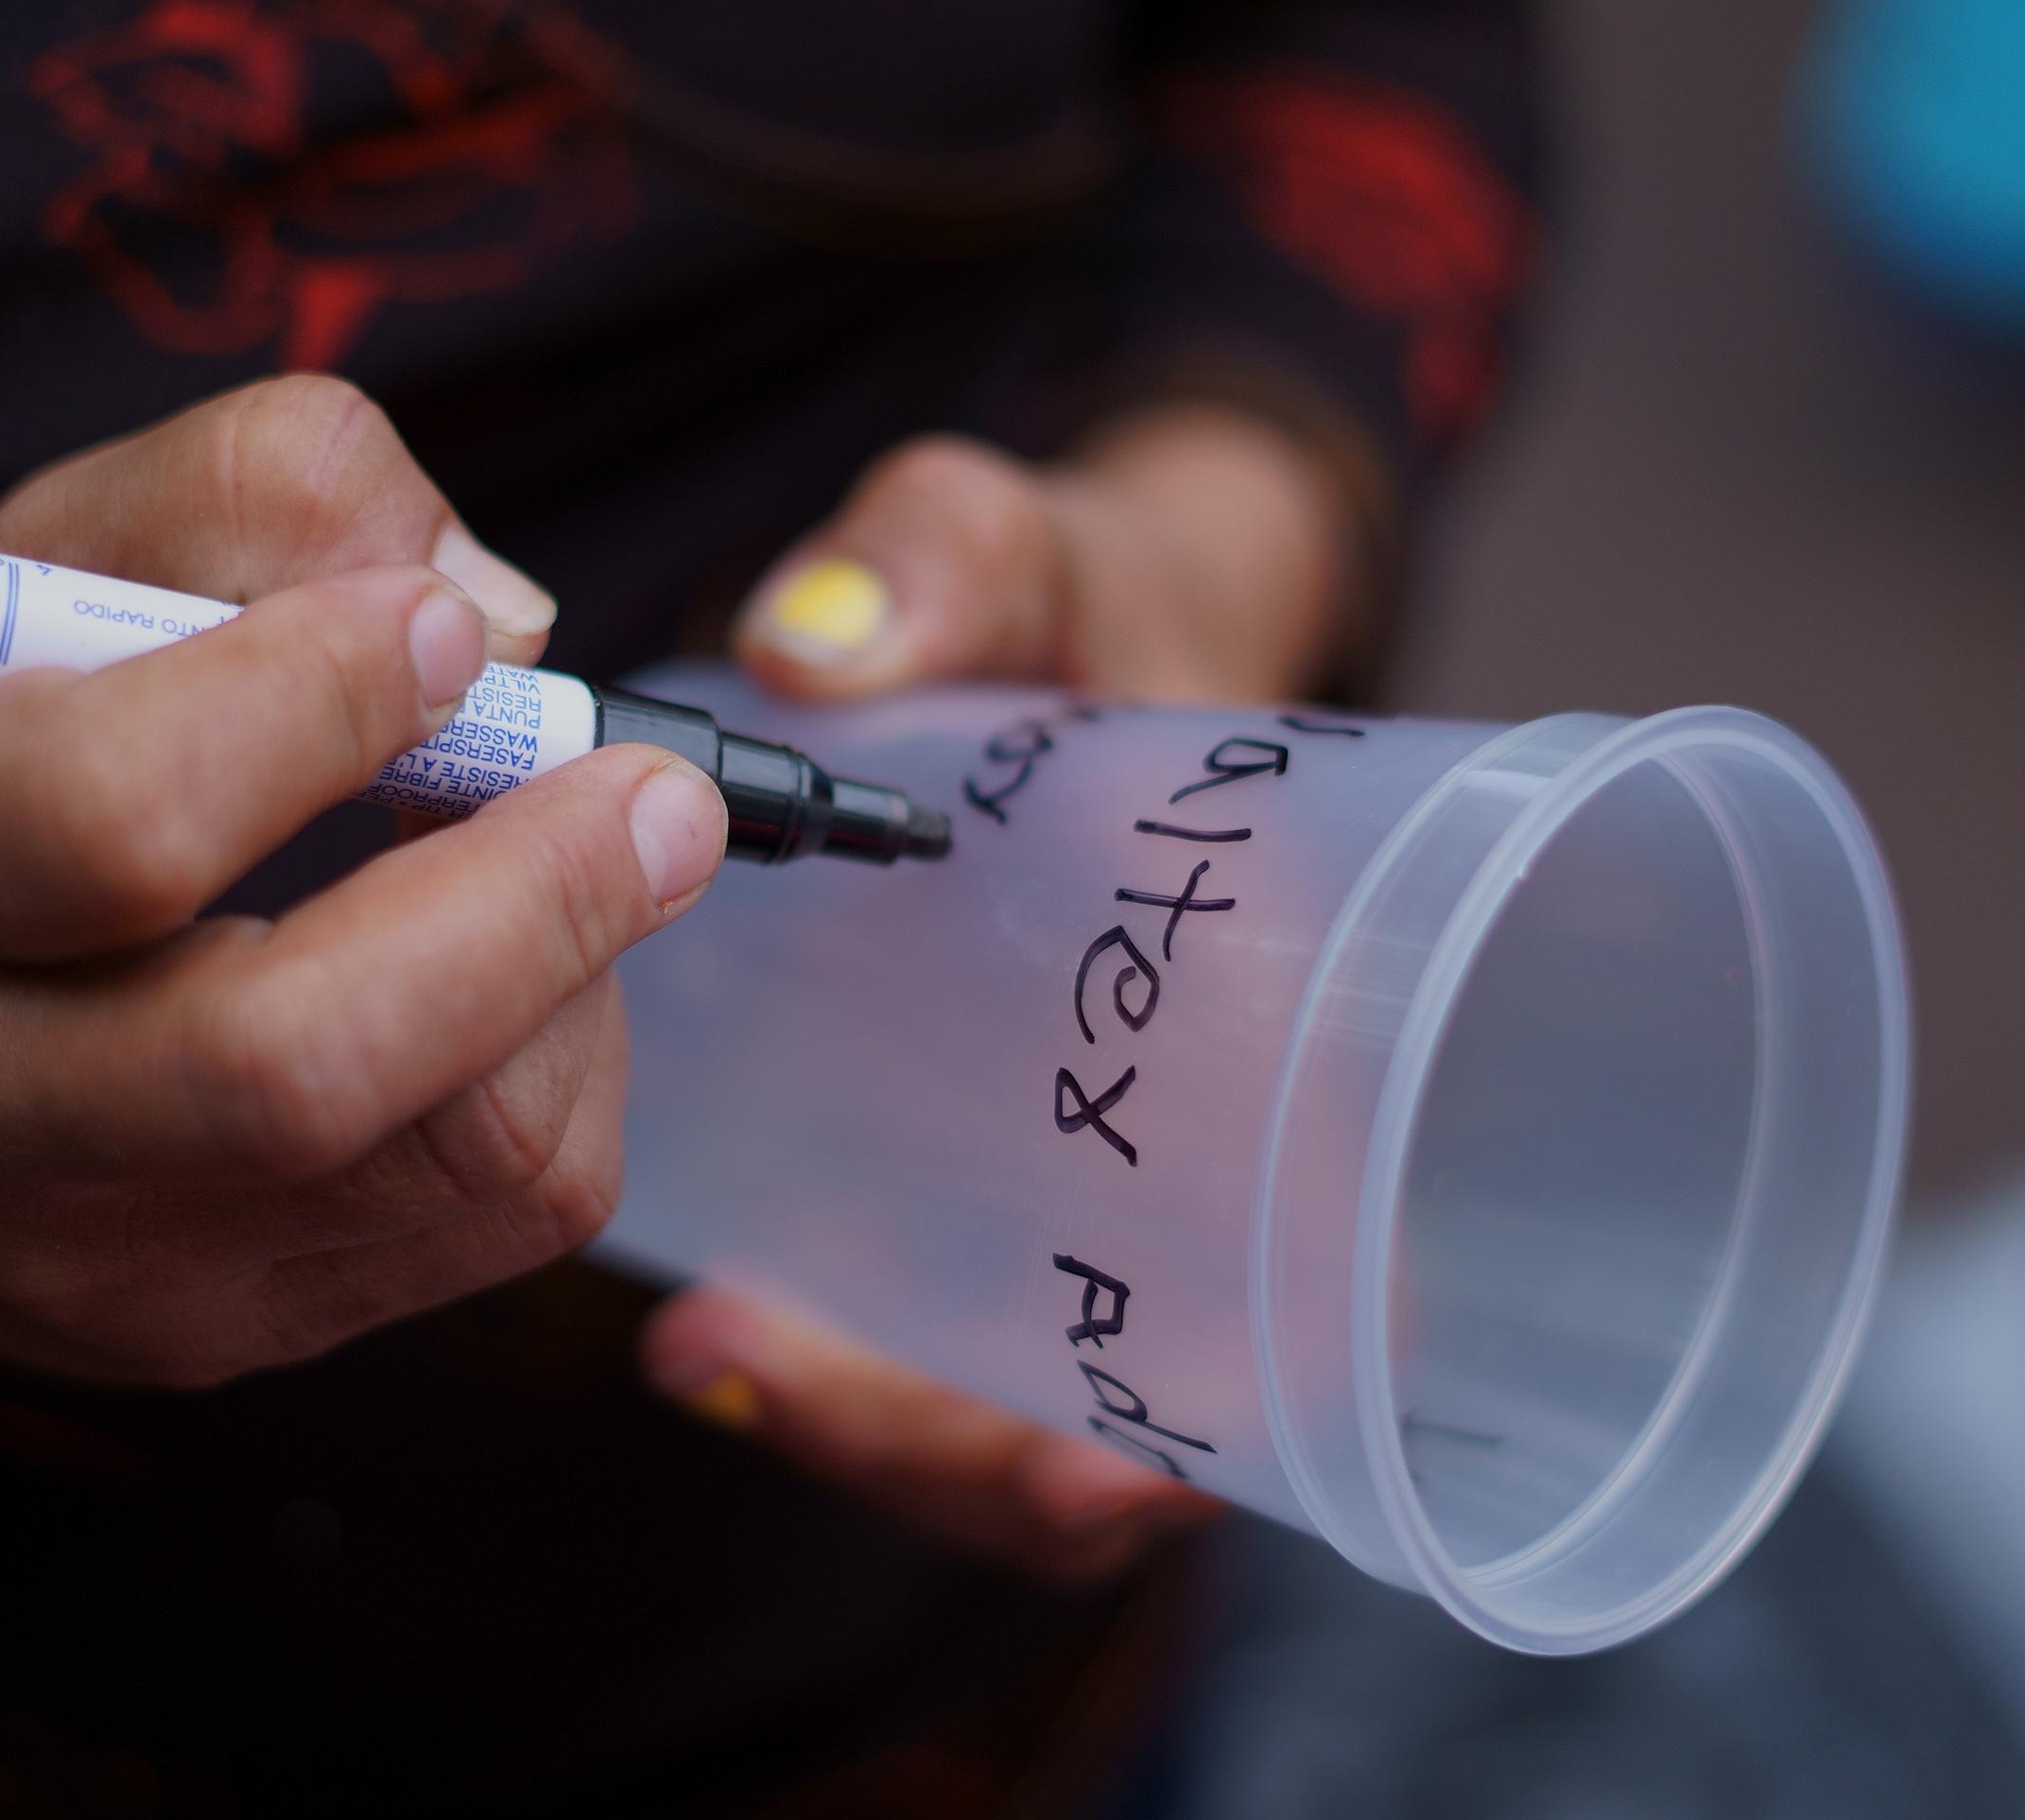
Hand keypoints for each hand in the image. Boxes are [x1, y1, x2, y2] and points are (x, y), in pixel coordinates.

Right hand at [0, 375, 728, 1383]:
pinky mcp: (222, 1335)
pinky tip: (509, 979)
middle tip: (658, 793)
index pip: (113, 820)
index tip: (443, 628)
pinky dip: (566, 1063)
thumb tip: (500, 615)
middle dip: (532, 901)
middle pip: (293, 1059)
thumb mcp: (35, 569)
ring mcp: (93, 1262)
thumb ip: (247, 502)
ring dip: (575, 977)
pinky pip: (507, 1212)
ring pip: (456, 1152)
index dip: (321, 704)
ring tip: (570, 859)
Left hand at [646, 405, 1358, 1572]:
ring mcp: (1078, 1177)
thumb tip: (809, 648)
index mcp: (1293, 1025)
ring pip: (1018, 1402)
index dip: (1219, 1417)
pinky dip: (833, 1372)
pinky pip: (926, 1339)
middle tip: (765, 1375)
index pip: (1320, 1296)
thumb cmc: (1087, 605)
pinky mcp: (960, 1175)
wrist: (1063, 631)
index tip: (1082, 1471)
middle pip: (1135, 1407)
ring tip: (714, 1356)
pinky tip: (703, 1333)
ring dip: (878, 1432)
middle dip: (967, 1450)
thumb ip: (950, 563)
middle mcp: (1203, 1144)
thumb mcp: (1032, 554)